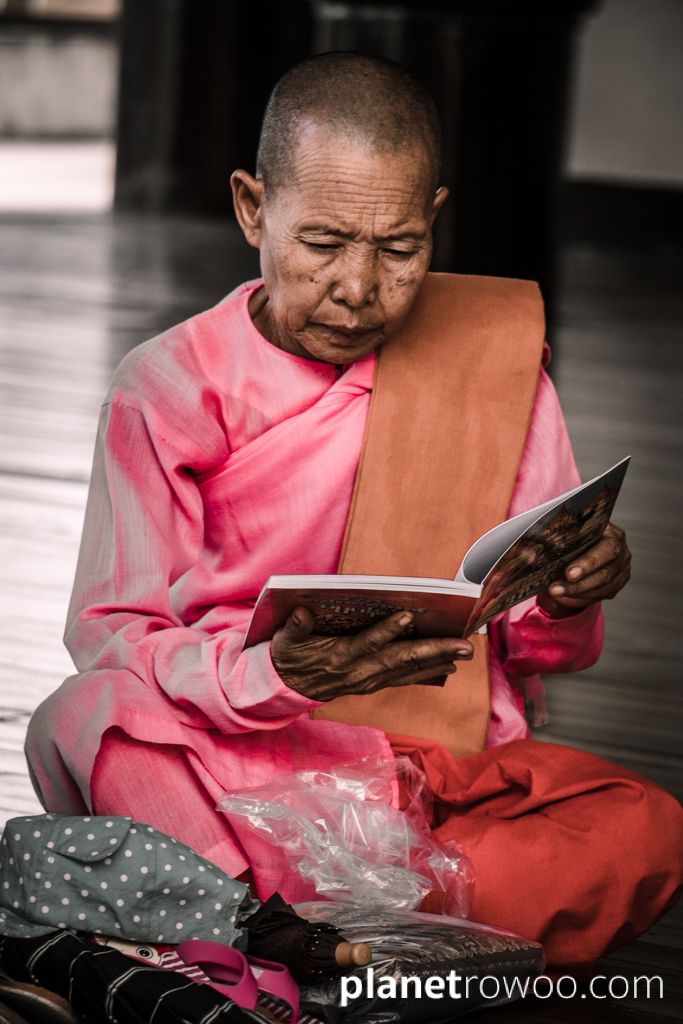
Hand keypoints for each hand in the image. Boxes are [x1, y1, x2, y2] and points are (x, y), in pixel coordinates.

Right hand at [270, 607, 473, 700]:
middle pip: (400, 660)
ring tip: (463, 651)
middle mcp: (358, 673)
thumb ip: (295, 627)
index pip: (366, 644)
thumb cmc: (288, 655)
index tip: (407, 617)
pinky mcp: (373, 683)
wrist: (286, 688)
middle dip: (433, 651)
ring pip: (407, 670)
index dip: (385, 631)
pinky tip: (447, 664)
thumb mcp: (285, 639)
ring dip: (437, 660)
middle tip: (464, 644)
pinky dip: (426, 671)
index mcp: (338, 658)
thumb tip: (301, 613)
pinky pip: (404, 678)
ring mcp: (368, 681)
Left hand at [537, 521, 631, 617]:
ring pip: (602, 588)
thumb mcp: (560, 533)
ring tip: (555, 593)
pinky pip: (600, 596)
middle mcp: (621, 552)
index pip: (606, 547)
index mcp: (611, 532)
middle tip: (555, 589)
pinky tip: (564, 597)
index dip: (588, 562)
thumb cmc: (571, 536)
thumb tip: (524, 553)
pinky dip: (581, 598)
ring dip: (577, 593)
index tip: (567, 573)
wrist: (580, 546)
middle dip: (579, 583)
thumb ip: (545, 539)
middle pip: (605, 572)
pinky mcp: (616, 584)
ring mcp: (621, 570)